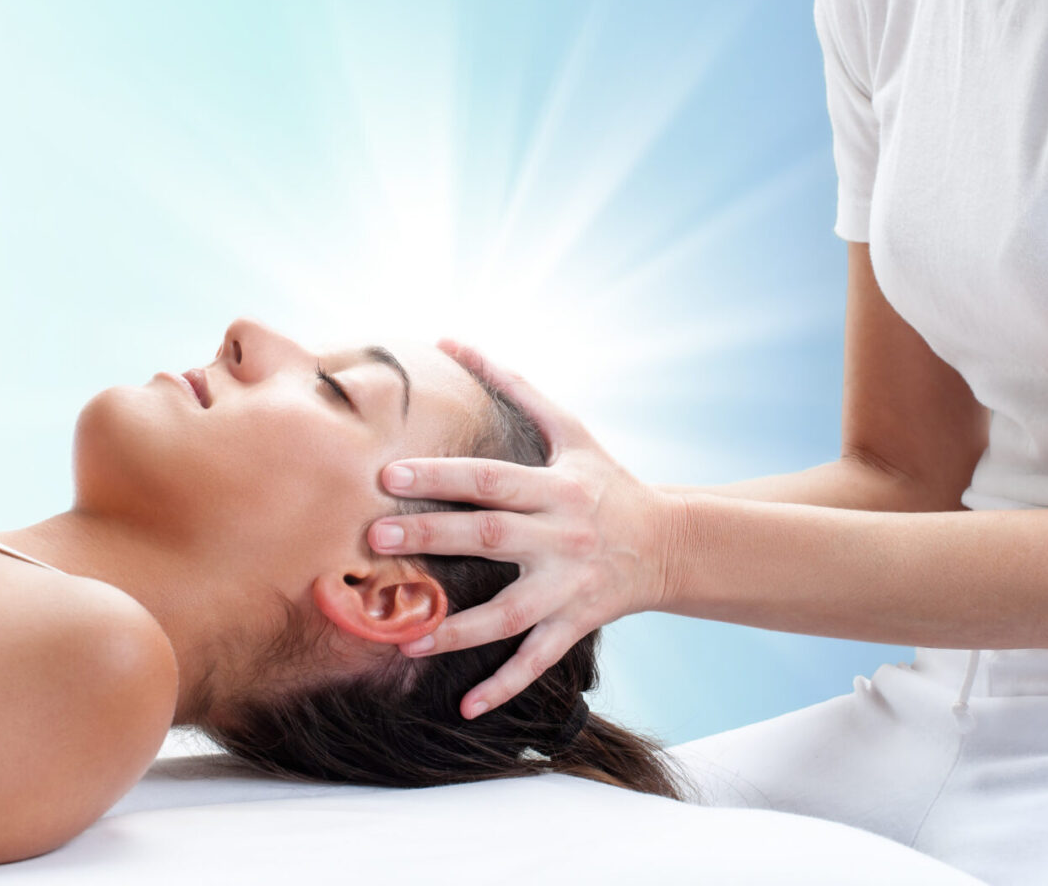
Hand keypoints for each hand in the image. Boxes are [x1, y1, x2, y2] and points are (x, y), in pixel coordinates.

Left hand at [366, 339, 681, 719]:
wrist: (671, 542)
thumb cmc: (606, 481)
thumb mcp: (570, 429)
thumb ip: (513, 385)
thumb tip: (453, 340)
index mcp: (554, 486)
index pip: (491, 480)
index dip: (443, 477)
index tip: (389, 474)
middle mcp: (561, 536)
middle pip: (492, 538)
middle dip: (434, 539)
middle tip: (376, 538)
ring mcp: (569, 585)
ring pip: (510, 613)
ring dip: (457, 628)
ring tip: (404, 637)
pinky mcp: (576, 624)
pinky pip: (537, 660)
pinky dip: (504, 685)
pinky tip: (465, 707)